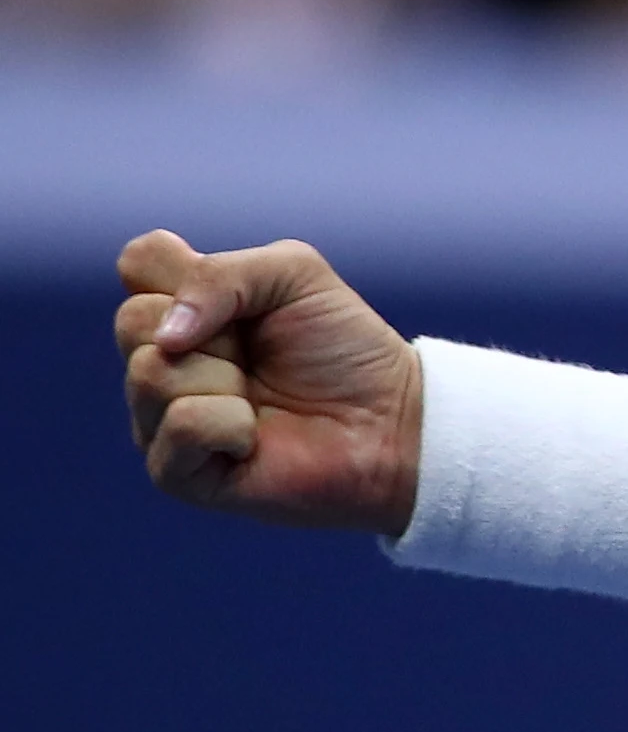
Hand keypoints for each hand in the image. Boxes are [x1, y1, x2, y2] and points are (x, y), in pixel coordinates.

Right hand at [116, 233, 423, 531]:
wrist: (389, 420)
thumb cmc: (344, 348)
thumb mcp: (296, 275)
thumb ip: (221, 274)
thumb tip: (165, 335)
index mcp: (180, 308)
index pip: (138, 261)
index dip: (190, 273)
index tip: (246, 300)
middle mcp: (158, 360)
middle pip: (133, 320)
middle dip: (216, 329)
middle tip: (257, 354)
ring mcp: (157, 416)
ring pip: (151, 372)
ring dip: (225, 377)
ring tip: (258, 395)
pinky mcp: (173, 469)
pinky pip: (181, 425)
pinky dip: (231, 424)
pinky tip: (254, 435)